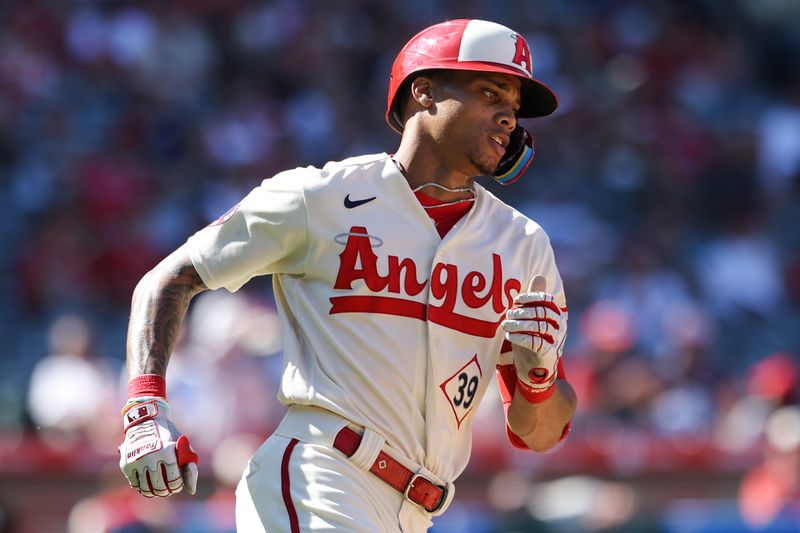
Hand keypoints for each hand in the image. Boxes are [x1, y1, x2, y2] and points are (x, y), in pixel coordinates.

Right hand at [118, 398, 198, 496]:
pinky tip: (147, 484)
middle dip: (166, 490)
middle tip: (168, 489)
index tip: (177, 484)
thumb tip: (191, 490)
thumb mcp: (183, 447)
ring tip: (159, 489)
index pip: (174, 479)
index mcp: (167, 451)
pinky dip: (142, 487)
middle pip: (160, 486)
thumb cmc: (168, 436)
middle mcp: (151, 456)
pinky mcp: (126, 464)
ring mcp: (137, 460)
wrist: (145, 420)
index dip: (177, 485)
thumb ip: (190, 468)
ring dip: (154, 492)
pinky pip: (134, 484)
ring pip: (146, 488)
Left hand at [501, 275, 564, 396]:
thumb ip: (535, 300)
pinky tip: (510, 336)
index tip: (516, 300)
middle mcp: (560, 326)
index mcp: (557, 315)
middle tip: (508, 313)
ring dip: (519, 324)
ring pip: (538, 327)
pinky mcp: (550, 354)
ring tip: (505, 325)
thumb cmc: (532, 341)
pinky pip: (535, 342)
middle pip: (542, 312)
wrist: (536, 372)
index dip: (530, 297)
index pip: (547, 300)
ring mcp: (557, 340)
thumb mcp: (533, 319)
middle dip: (523, 311)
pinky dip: (520, 338)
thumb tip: (539, 276)